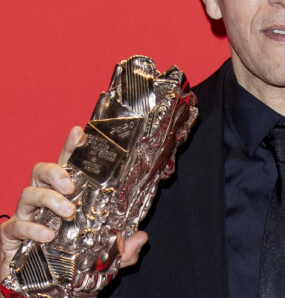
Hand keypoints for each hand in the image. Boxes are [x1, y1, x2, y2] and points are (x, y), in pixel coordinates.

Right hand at [0, 127, 147, 281]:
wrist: (36, 288)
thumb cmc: (67, 262)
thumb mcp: (102, 257)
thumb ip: (122, 249)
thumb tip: (141, 239)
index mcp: (65, 196)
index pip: (68, 165)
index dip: (71, 146)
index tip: (79, 132)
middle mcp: (43, 200)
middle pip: (42, 170)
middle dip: (56, 171)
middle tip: (71, 185)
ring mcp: (25, 216)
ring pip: (28, 192)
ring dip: (49, 198)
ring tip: (67, 211)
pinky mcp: (10, 235)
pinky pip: (16, 224)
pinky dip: (32, 227)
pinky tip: (47, 235)